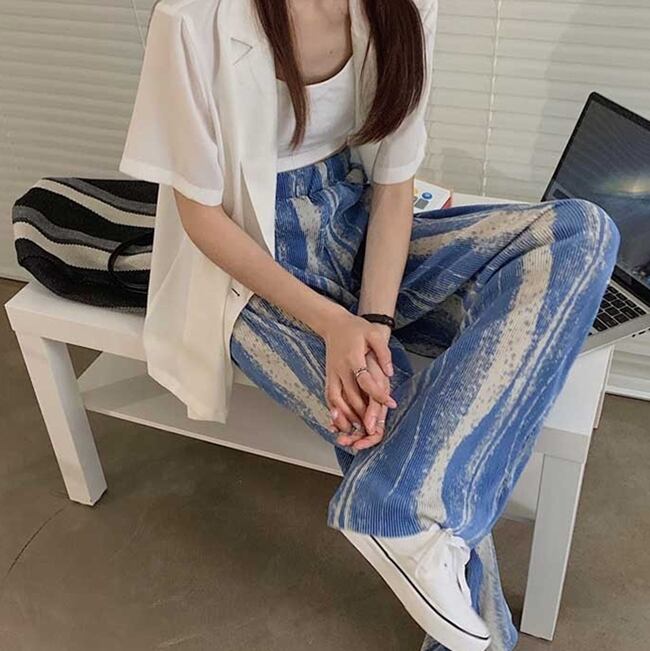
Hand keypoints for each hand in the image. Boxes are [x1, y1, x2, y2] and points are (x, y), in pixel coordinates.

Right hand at [321, 312, 396, 437]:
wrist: (332, 323)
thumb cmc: (356, 328)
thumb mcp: (373, 334)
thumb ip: (383, 352)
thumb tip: (389, 373)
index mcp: (352, 358)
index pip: (365, 380)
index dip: (378, 393)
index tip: (390, 403)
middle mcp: (340, 368)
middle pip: (351, 395)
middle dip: (362, 413)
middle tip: (374, 427)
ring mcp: (332, 374)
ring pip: (336, 400)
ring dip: (346, 416)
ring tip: (357, 429)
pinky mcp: (328, 377)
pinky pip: (329, 397)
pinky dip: (335, 411)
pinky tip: (342, 422)